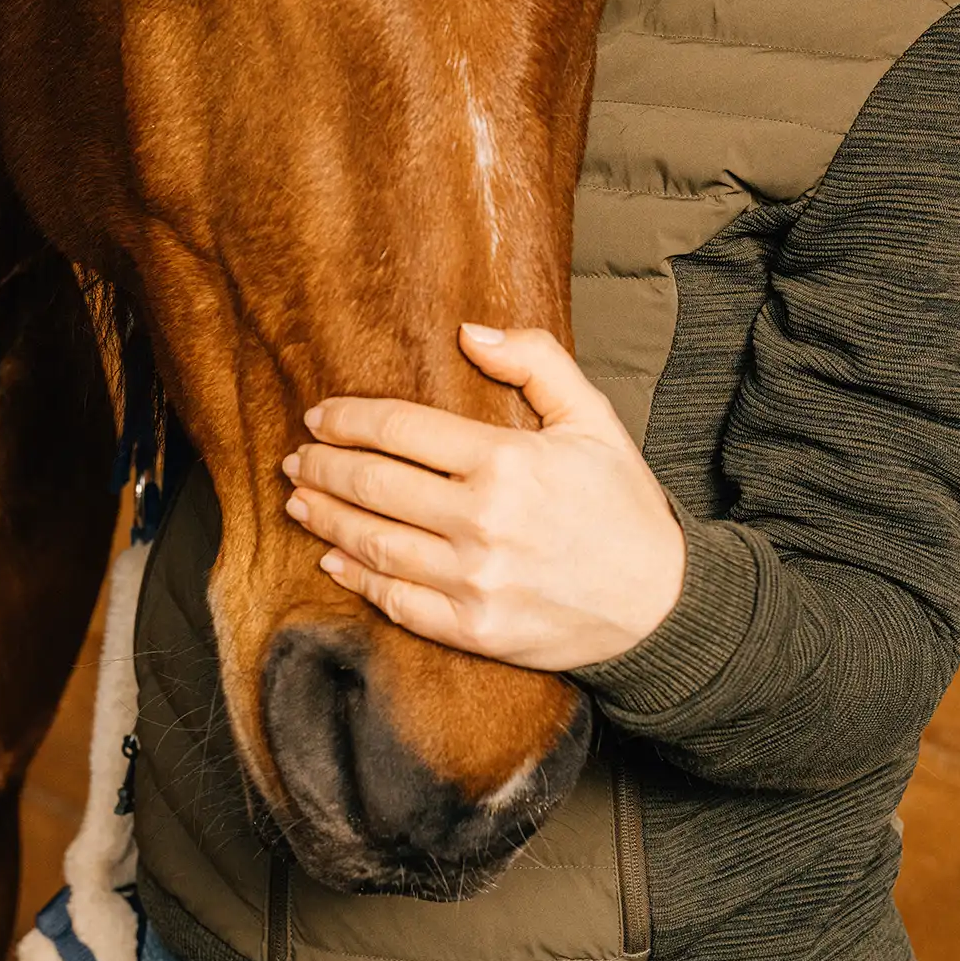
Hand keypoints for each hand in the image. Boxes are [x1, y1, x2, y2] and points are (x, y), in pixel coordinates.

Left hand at [281, 325, 686, 672]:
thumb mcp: (592, 417)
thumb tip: (470, 331)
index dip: (350, 420)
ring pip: (375, 544)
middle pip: (375, 487)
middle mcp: (483, 522)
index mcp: (507, 462)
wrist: (661, 605)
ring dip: (327, 520)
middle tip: (298, 458)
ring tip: (300, 502)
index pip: (402, 431)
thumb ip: (535, 361)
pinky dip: (358, 579)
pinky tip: (334, 560)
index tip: (321, 416)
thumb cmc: (624, 506)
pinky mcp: (474, 630)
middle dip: (324, 468)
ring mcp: (475, 581)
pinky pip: (397, 602)